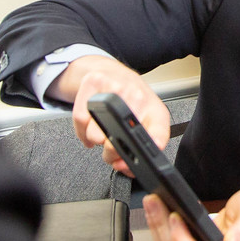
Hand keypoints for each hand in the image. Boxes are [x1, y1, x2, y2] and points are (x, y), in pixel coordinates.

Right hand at [58, 55, 171, 173]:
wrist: (114, 73)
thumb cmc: (132, 102)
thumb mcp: (149, 123)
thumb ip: (141, 150)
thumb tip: (125, 167)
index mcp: (155, 110)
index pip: (158, 134)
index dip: (149, 150)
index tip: (140, 162)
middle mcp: (138, 95)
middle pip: (119, 140)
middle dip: (111, 152)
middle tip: (111, 149)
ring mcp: (116, 86)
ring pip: (96, 132)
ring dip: (95, 139)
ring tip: (102, 132)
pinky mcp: (94, 81)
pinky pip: (81, 118)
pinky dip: (81, 131)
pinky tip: (90, 128)